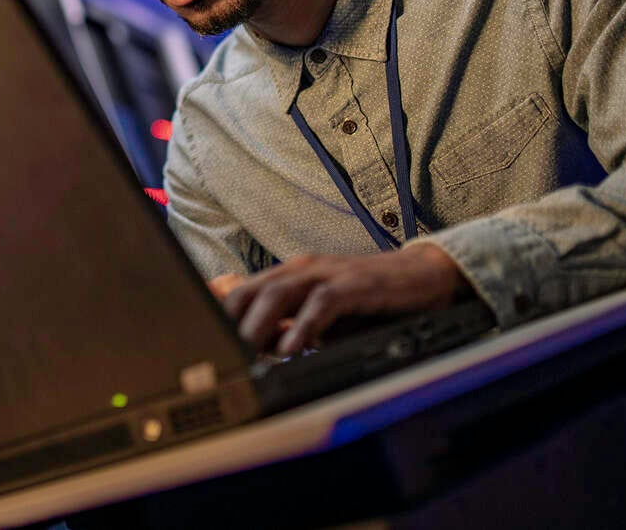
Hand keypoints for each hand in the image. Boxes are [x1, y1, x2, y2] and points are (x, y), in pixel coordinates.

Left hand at [210, 245, 471, 354]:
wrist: (423, 278)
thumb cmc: (370, 300)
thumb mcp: (320, 314)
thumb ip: (286, 322)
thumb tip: (253, 341)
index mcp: (288, 276)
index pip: (239, 291)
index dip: (217, 316)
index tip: (202, 343)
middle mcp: (301, 270)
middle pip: (251, 291)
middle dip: (231, 323)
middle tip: (221, 355)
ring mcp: (327, 274)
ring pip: (279, 294)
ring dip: (260, 326)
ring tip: (248, 352)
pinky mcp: (354, 284)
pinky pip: (322, 303)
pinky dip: (305, 326)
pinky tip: (294, 348)